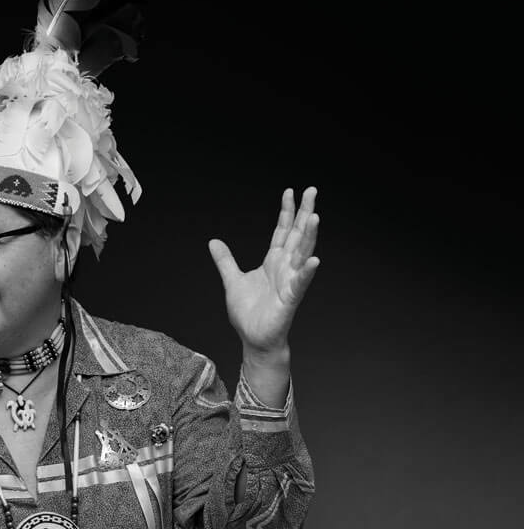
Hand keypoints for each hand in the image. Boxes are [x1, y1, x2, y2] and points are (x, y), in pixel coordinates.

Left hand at [208, 187, 320, 353]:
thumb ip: (225, 261)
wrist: (253, 339)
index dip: (286, 212)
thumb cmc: (248, 313)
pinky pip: (300, 284)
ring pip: (302, 254)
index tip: (290, 192)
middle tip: (312, 190)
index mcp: (273, 262)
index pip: (282, 231)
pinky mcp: (290, 299)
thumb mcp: (232, 281)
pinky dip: (307, 272)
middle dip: (305, 213)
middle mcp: (285, 268)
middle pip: (297, 235)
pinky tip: (314, 260)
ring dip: (309, 236)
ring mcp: (290, 282)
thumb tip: (213, 242)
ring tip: (315, 216)